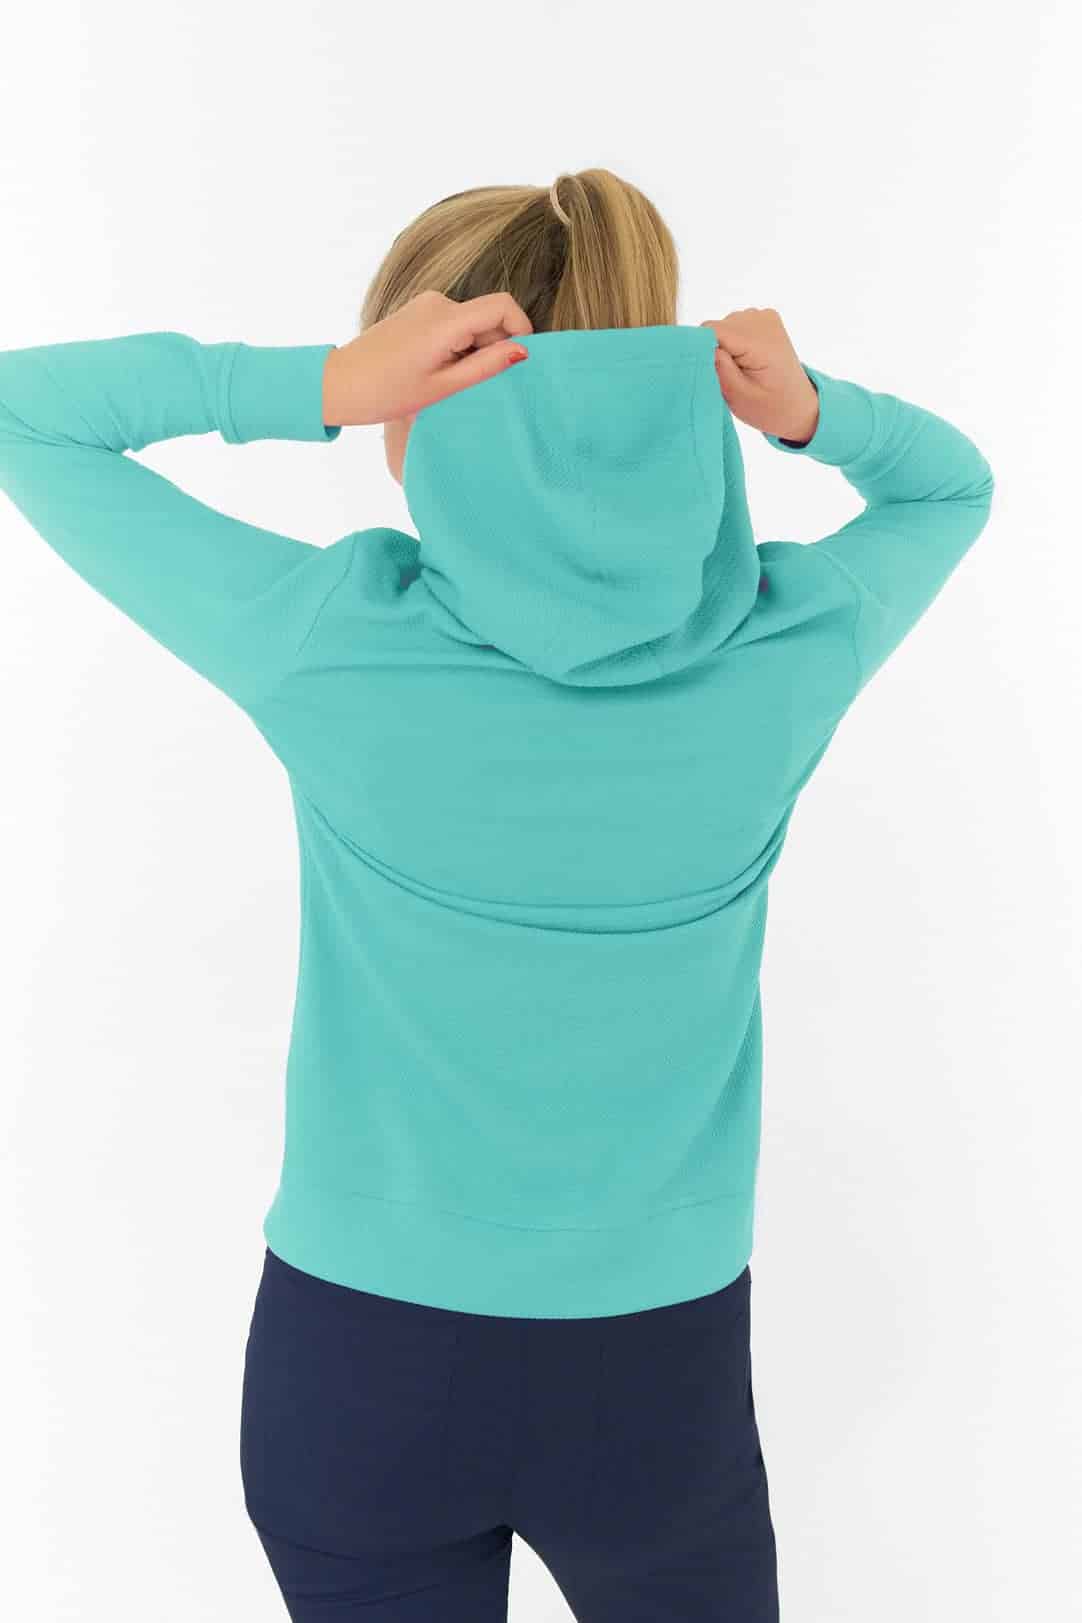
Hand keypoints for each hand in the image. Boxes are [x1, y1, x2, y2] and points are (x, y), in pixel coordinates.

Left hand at [322, 290, 532, 427]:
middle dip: (493, 348)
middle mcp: (437, 302)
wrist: (339, 384)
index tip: (520, 361)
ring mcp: (425, 304)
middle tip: (475, 385)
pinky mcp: (417, 311)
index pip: (503, 306)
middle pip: (487, 317)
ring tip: (449, 383)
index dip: (521, 330)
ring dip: (473, 351)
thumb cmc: (386, 392)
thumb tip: (522, 351)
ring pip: (471, 324)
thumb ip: (486, 367)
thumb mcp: (443, 387)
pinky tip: (436, 373)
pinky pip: (452, 325)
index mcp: (445, 319)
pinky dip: (456, 347)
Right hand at [700, 308, 819, 442]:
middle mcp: (762, 321)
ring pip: (724, 325)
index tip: (706, 371)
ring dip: (724, 347)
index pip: (711, 331)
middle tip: (730, 377)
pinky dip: (734, 341)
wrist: (799, 405)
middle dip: (714, 351)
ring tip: (741, 369)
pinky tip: (747, 358)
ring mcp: (765, 316)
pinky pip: (734, 324)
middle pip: (716, 328)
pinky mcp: (764, 317)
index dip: (701, 350)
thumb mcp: (738, 397)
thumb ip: (717, 367)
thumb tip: (695, 343)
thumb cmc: (770, 408)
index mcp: (759, 343)